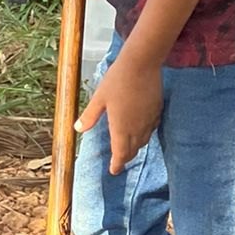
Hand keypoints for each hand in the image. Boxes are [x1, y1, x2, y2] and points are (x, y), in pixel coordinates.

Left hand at [76, 53, 162, 174]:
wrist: (142, 64)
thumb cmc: (117, 80)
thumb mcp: (99, 98)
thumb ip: (90, 116)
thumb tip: (78, 129)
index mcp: (121, 128)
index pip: (120, 154)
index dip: (117, 164)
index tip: (114, 170)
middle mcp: (137, 128)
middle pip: (133, 150)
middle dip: (125, 157)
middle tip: (119, 161)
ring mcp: (149, 120)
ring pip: (143, 141)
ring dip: (135, 147)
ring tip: (129, 148)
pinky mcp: (157, 110)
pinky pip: (151, 129)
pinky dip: (145, 135)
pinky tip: (141, 130)